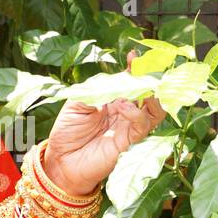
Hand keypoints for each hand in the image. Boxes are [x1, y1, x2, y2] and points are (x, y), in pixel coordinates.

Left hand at [43, 50, 166, 196]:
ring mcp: (129, 126)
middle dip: (150, 80)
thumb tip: (115, 80)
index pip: (130, 81)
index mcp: (113, 99)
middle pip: (147, 93)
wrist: (62, 161)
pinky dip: (136, 114)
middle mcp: (125, 111)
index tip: (134, 56)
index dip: (135, 69)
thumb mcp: (76, 104)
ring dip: (151, 97)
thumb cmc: (67, 132)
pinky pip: (143, 126)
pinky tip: (124, 108)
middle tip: (148, 70)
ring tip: (142, 89)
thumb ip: (95, 91)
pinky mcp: (130, 142)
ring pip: (154, 110)